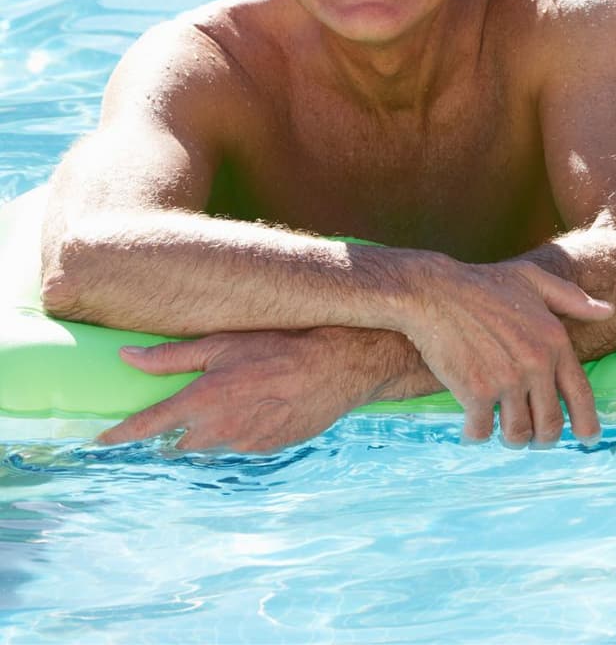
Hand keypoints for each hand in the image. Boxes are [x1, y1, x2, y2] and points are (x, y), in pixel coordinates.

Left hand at [98, 328, 385, 452]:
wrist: (337, 366)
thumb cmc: (280, 346)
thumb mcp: (223, 343)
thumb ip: (171, 357)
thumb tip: (126, 357)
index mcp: (201, 400)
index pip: (146, 426)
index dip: (119, 436)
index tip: (100, 442)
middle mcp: (216, 429)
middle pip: (176, 444)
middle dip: (175, 432)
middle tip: (188, 410)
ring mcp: (241, 444)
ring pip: (208, 448)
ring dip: (208, 433)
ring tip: (232, 405)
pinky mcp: (264, 450)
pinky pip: (237, 447)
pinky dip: (238, 434)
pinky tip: (258, 410)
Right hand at [397, 255, 610, 445]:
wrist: (434, 292)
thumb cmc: (483, 284)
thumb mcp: (535, 280)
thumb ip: (573, 298)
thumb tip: (610, 311)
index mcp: (555, 342)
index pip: (581, 393)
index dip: (587, 422)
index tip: (588, 439)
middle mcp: (536, 364)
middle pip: (550, 424)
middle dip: (544, 439)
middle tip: (534, 440)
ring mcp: (506, 381)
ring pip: (518, 433)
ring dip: (512, 439)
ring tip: (504, 432)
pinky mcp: (475, 393)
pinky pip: (482, 431)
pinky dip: (476, 434)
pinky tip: (472, 428)